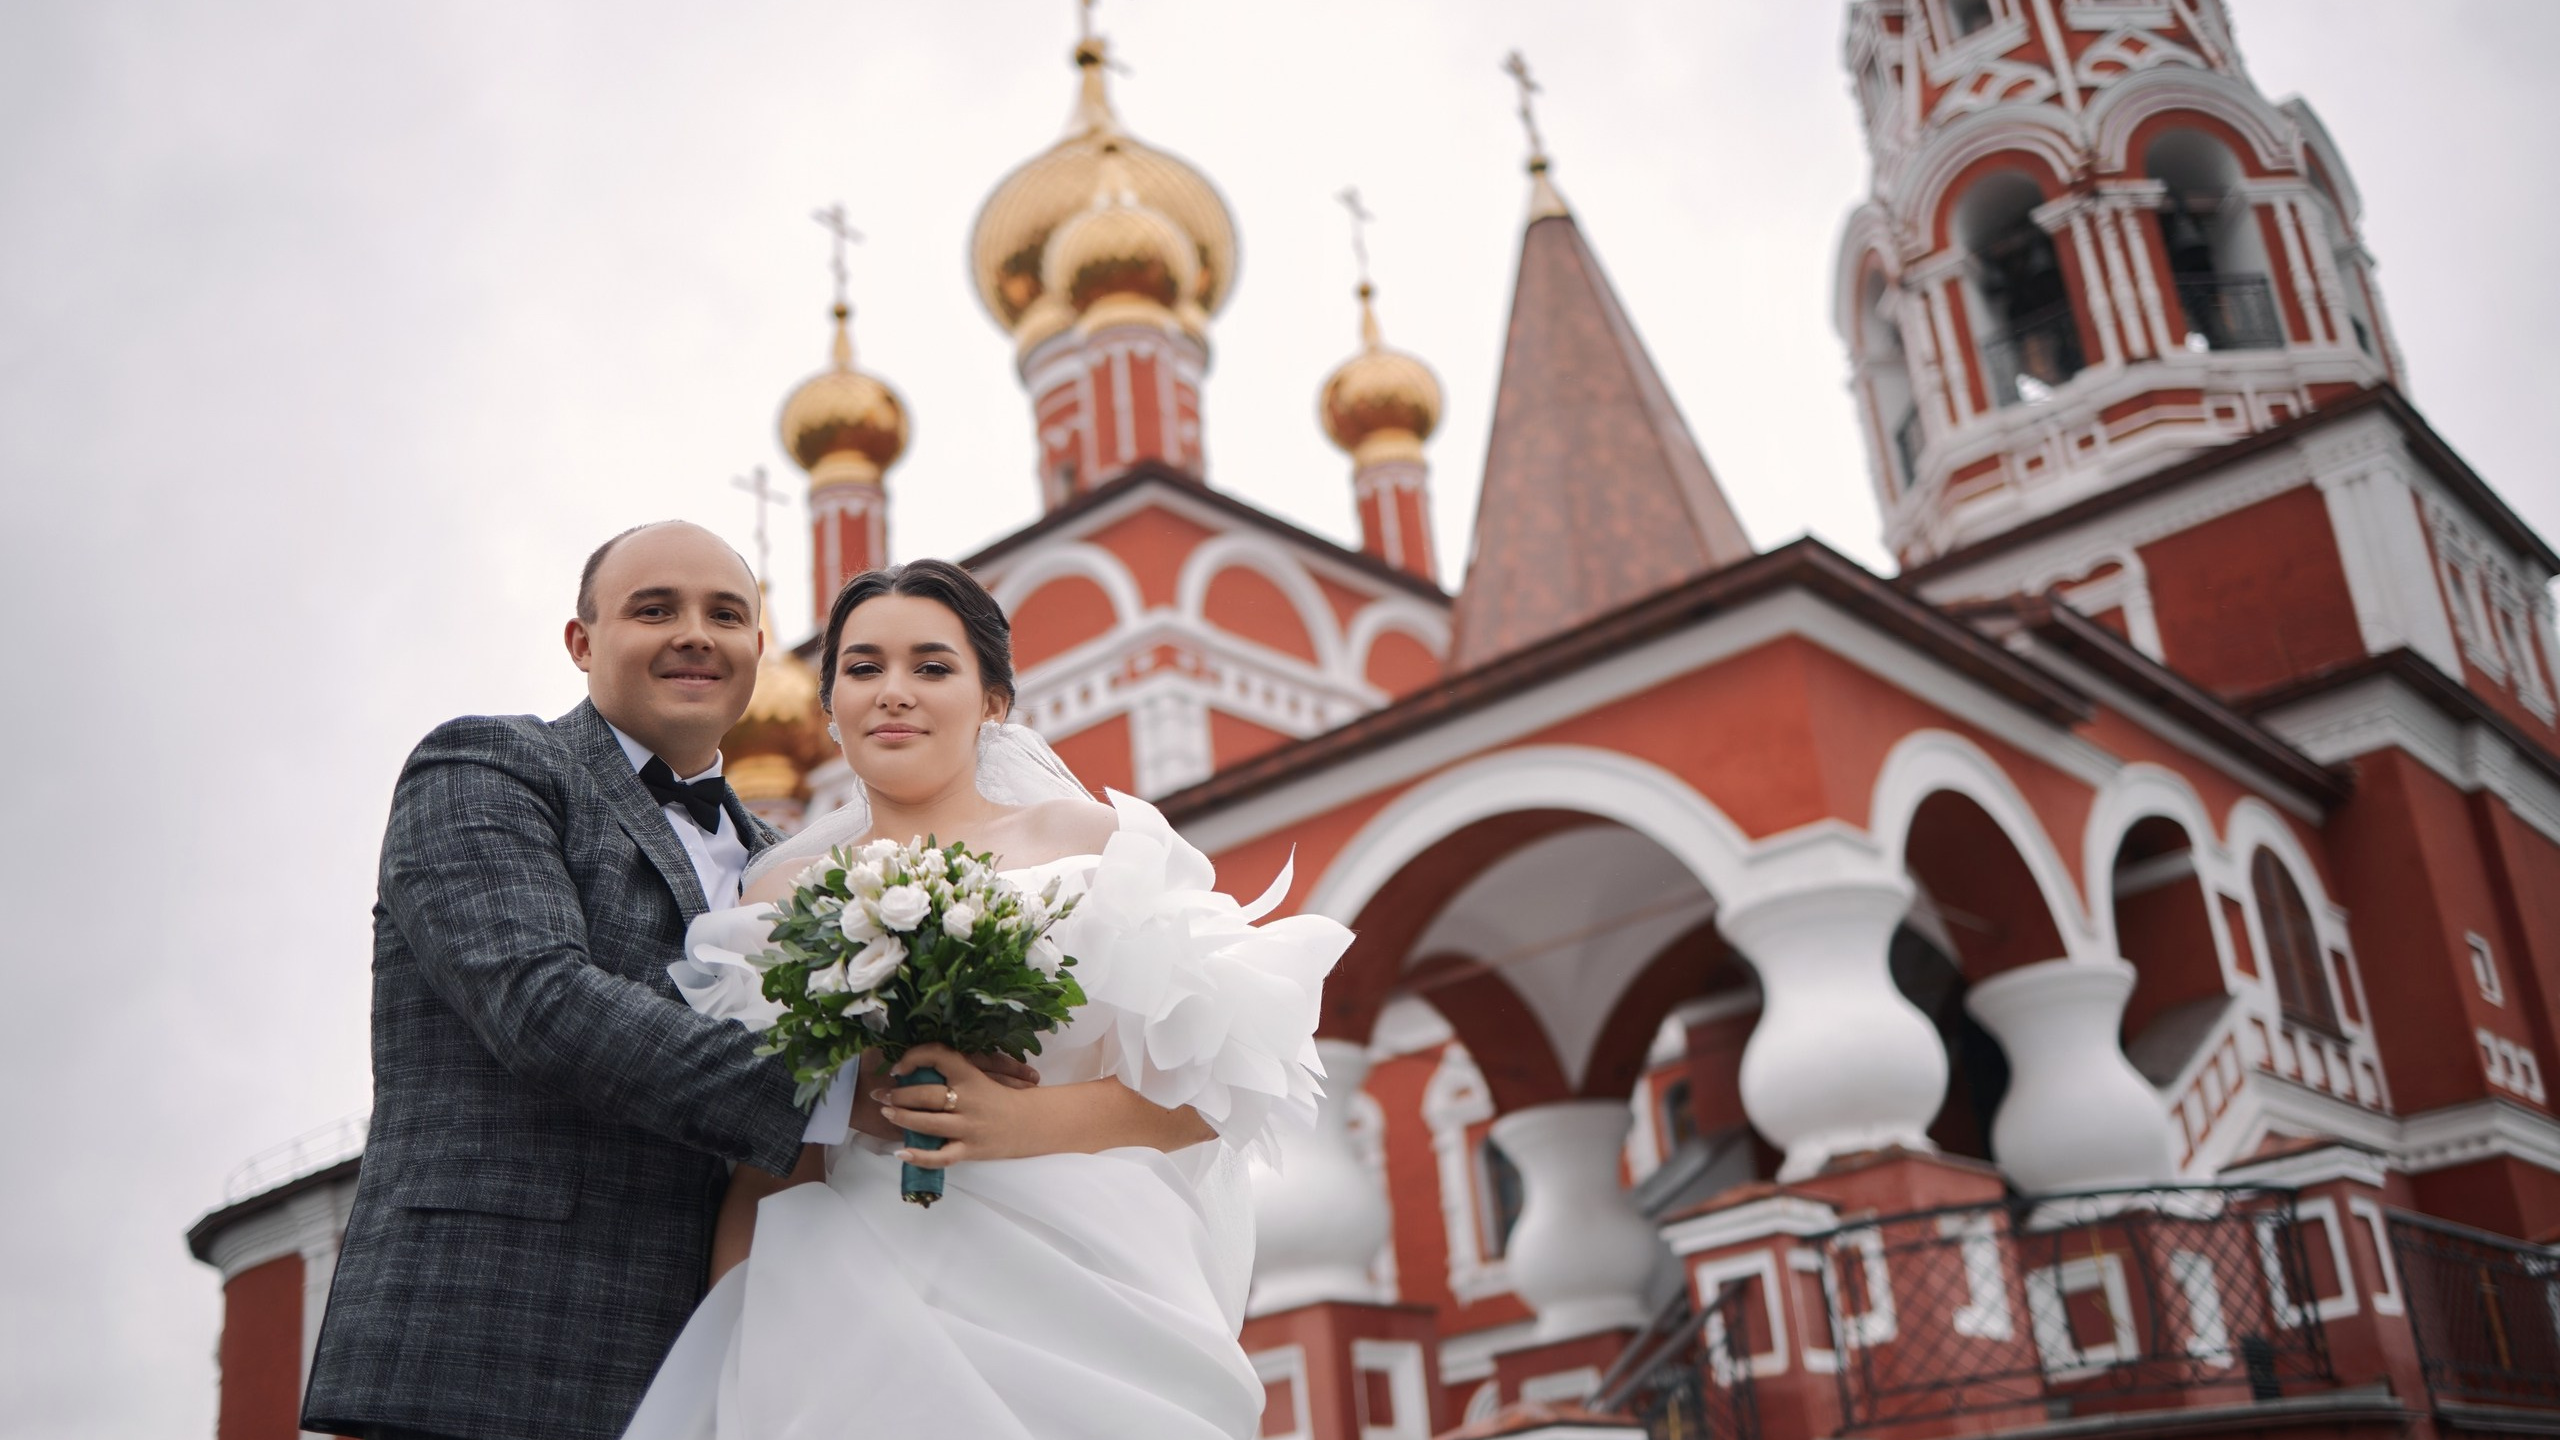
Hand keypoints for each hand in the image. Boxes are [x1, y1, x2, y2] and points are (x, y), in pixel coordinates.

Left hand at [876, 1044, 1038, 1168]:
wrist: (1031, 1122)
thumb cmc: (1001, 1096)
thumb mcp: (983, 1074)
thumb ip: (954, 1070)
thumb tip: (915, 1065)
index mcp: (971, 1075)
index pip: (939, 1056)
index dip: (914, 1057)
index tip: (899, 1068)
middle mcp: (969, 1099)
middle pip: (927, 1094)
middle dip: (899, 1094)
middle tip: (882, 1094)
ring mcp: (969, 1127)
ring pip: (929, 1124)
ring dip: (902, 1118)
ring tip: (886, 1112)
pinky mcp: (970, 1150)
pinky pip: (941, 1157)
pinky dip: (919, 1157)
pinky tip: (901, 1153)